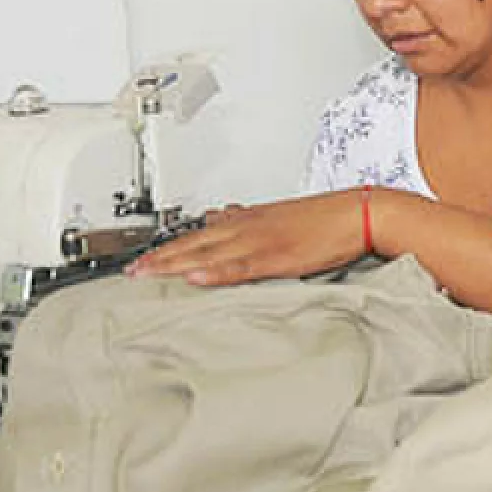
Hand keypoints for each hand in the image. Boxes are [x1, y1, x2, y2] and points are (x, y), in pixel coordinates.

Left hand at [128, 190, 373, 286]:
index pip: (199, 234)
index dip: (169, 247)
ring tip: (149, 276)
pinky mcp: (278, 257)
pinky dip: (216, 272)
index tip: (144, 259)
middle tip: (132, 273)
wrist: (359, 213)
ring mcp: (261, 242)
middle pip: (195, 244)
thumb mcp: (281, 215)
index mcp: (249, 220)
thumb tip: (223, 215)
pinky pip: (241, 267)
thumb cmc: (327, 218)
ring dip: (176, 265)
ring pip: (210, 254)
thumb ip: (249, 219)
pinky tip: (195, 278)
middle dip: (161, 259)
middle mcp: (249, 228)